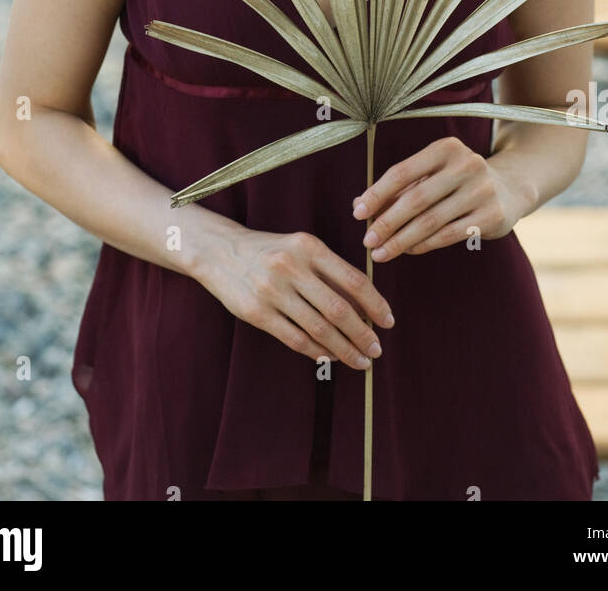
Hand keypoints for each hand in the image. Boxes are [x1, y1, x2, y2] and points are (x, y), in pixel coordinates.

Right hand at [197, 224, 394, 369]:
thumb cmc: (270, 251)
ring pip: (319, 329)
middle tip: (376, 350)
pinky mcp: (256, 313)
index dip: (375, 304)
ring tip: (360, 361)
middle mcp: (291, 267)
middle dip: (363, 334)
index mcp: (309, 247)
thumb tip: (365, 308)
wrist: (219, 251)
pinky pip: (295, 339)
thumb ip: (330, 272)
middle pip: (339, 309)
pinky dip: (317, 352)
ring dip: (344, 350)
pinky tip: (329, 358)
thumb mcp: (301, 248)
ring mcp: (272, 291)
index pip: (353, 280)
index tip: (388, 322)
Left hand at [352, 136, 528, 259]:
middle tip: (367, 241)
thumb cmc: (456, 181)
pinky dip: (424, 245)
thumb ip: (398, 188)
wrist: (509, 189)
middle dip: (387, 222)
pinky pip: (448, 235)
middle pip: (416, 199)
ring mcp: (482, 190)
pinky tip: (407, 251)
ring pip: (431, 221)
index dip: (377, 193)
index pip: (403, 171)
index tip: (357, 213)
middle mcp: (466, 165)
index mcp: (446, 148)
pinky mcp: (492, 216)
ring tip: (381, 252)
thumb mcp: (430, 175)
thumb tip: (358, 204)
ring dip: (401, 240)